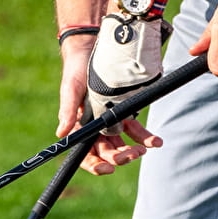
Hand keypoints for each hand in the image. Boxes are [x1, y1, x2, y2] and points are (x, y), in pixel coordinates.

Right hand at [59, 32, 161, 175]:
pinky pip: (135, 129)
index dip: (95, 164)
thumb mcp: (70, 89)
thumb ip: (68, 111)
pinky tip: (156, 141)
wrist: (91, 50)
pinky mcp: (124, 111)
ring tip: (146, 148)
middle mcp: (96, 128)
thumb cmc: (76, 70)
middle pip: (107, 152)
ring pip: (123, 143)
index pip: (85, 153)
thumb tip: (61, 134)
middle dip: (119, 157)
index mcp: (80, 127)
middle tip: (132, 154)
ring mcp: (111, 121)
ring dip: (134, 150)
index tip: (107, 168)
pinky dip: (145, 137)